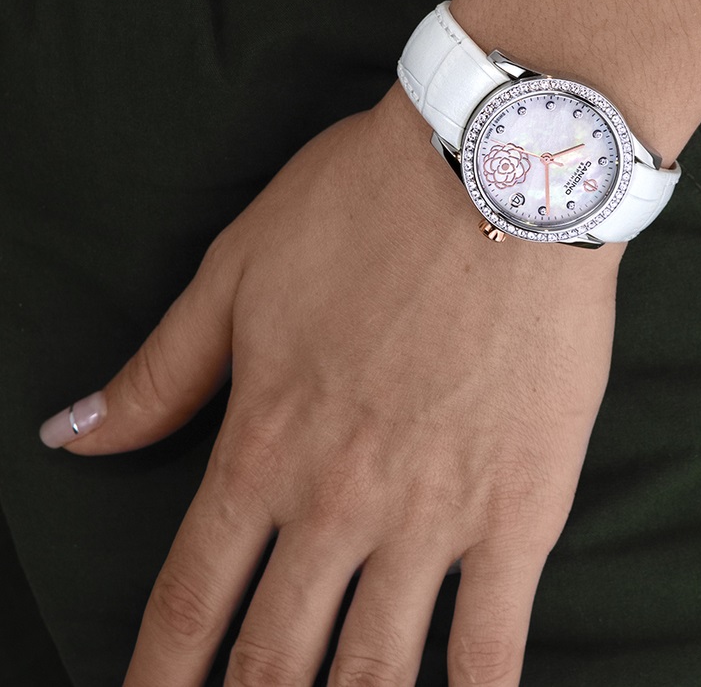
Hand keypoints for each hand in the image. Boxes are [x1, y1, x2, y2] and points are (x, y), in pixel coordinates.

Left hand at [51, 84, 623, 685]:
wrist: (499, 171)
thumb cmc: (367, 205)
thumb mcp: (239, 270)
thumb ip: (161, 371)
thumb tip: (71, 436)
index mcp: (262, 445)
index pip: (187, 603)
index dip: (154, 681)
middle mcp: (339, 502)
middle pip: (272, 661)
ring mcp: (434, 514)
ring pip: (374, 673)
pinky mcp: (522, 507)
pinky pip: (493, 642)